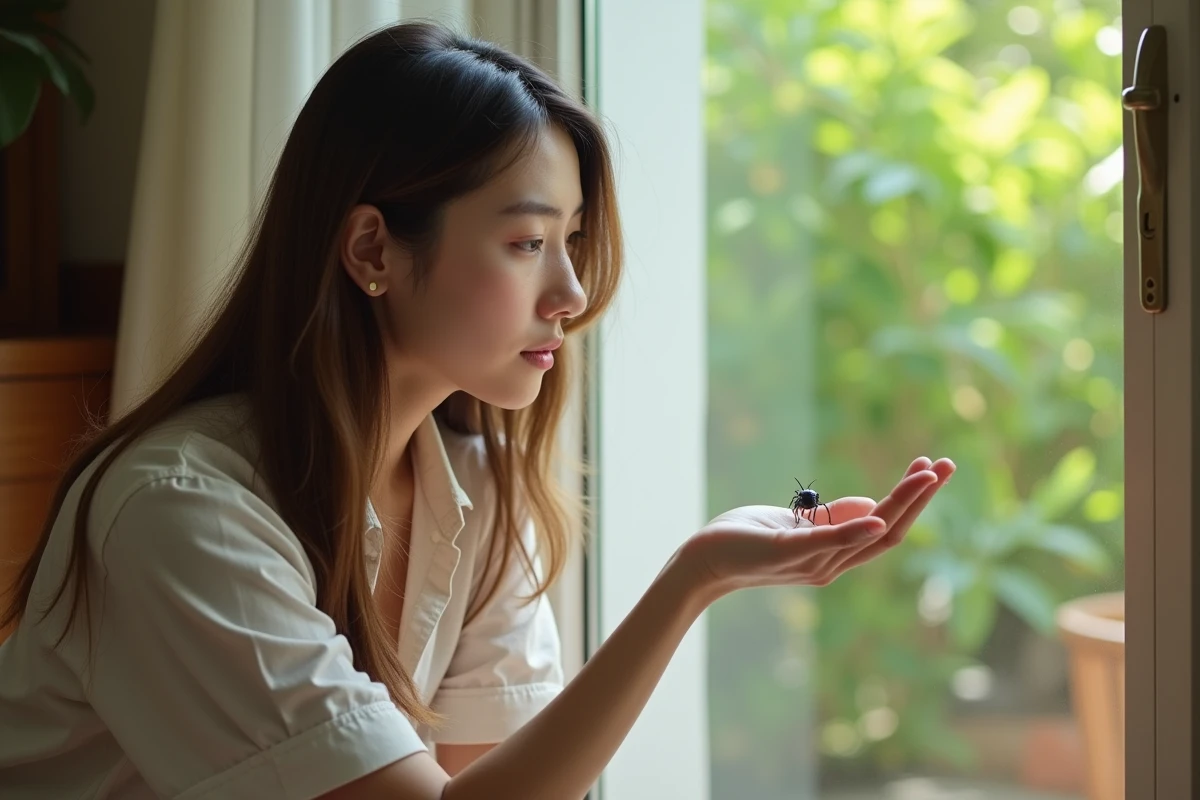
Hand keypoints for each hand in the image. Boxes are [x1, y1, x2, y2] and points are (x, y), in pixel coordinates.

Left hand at [677, 456, 955, 600]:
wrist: (701, 562)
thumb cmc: (745, 540)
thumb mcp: (796, 523)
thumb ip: (832, 519)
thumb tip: (871, 506)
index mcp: (836, 554)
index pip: (888, 527)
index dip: (913, 500)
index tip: (932, 469)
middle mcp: (832, 564)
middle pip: (892, 533)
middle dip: (922, 498)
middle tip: (948, 466)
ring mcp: (811, 562)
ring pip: (870, 534)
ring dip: (902, 502)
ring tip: (927, 476)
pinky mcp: (786, 554)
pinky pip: (828, 543)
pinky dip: (856, 531)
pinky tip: (878, 516)